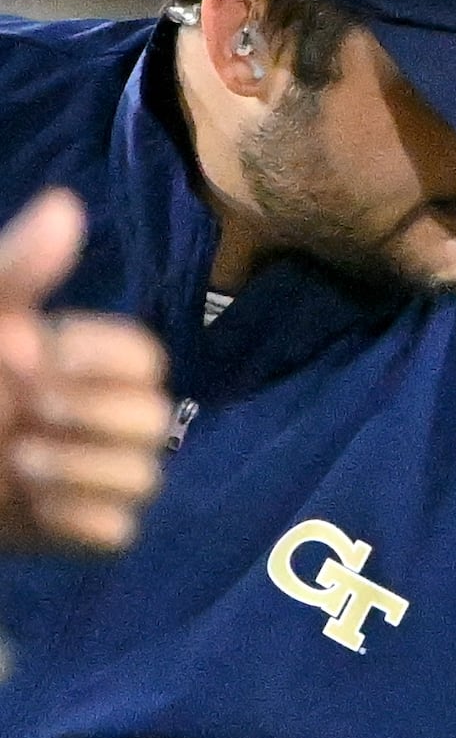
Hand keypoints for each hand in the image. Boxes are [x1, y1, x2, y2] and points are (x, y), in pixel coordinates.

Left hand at [0, 189, 170, 555]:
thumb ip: (20, 268)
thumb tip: (67, 203)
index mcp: (76, 369)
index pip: (145, 357)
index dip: (104, 355)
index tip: (44, 351)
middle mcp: (93, 421)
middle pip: (155, 416)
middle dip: (92, 413)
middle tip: (30, 409)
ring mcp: (87, 481)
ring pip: (144, 477)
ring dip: (79, 468)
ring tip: (18, 462)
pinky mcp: (74, 534)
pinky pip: (116, 532)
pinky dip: (75, 519)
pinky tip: (29, 504)